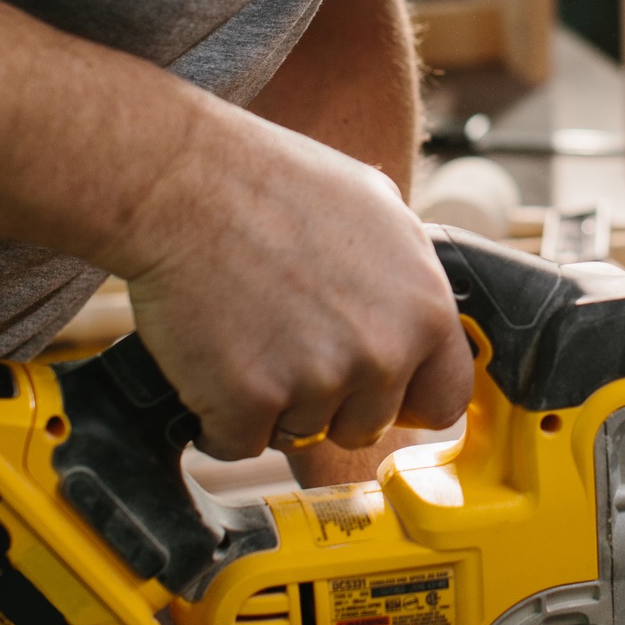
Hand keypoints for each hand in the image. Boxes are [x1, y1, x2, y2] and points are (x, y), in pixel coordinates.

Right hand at [123, 105, 473, 460]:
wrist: (181, 183)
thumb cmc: (270, 181)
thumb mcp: (375, 207)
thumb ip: (407, 276)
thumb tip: (416, 310)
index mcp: (424, 309)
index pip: (443, 398)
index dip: (403, 398)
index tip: (372, 390)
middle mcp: (383, 352)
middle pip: (365, 426)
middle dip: (327, 400)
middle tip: (286, 341)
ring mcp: (318, 381)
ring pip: (299, 436)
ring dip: (271, 405)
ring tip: (246, 332)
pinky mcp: (250, 402)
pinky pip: (237, 443)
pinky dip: (217, 417)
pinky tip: (209, 356)